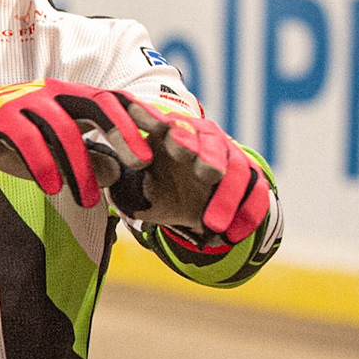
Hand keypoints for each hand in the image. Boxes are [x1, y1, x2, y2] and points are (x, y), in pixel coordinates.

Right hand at [0, 80, 152, 207]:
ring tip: (87, 201)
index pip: (112, 100)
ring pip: (63, 130)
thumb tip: (119, 173)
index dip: (137, 119)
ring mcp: (24, 101)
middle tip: (141, 162)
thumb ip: (86, 159)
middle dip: (123, 131)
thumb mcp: (53, 151)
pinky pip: (27, 140)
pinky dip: (42, 164)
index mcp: (68, 96)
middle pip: (96, 104)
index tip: (158, 145)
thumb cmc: (10, 136)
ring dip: (79, 168)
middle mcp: (51, 92)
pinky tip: (51, 188)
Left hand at [112, 102, 270, 242]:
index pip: (165, 123)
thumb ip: (123, 182)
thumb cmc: (155, 190)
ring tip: (212, 224)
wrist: (186, 203)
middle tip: (206, 174)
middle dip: (208, 156)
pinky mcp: (250, 177)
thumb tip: (102, 175)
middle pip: (209, 141)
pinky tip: (233, 236)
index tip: (164, 133)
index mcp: (167, 133)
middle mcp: (202, 137)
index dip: (165, 124)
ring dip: (226, 198)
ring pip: (236, 170)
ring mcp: (229, 155)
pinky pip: (257, 193)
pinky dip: (248, 215)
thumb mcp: (136, 188)